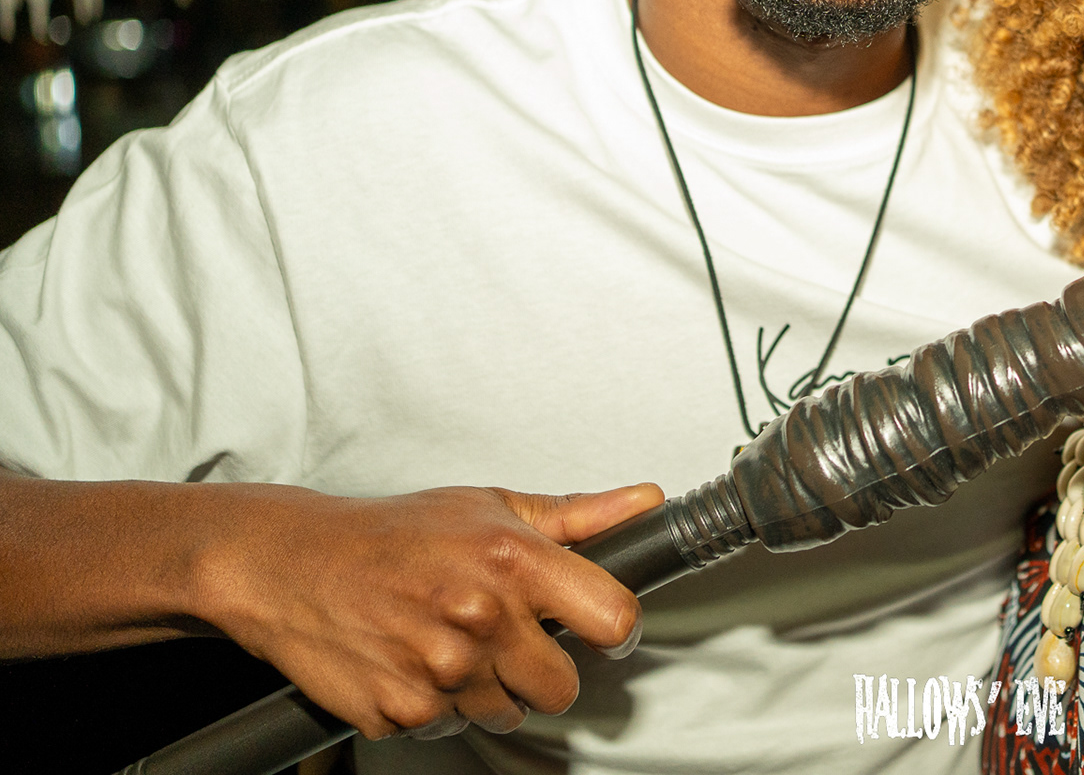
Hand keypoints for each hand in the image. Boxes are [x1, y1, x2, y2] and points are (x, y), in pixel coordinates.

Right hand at [191, 480, 662, 738]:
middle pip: (564, 685)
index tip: (601, 629)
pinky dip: (440, 704)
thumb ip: (578, 515)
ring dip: (491, 688)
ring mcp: (441, 671)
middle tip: (509, 637)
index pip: (612, 618)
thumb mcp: (490, 506)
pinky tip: (418, 661)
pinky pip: (451, 727)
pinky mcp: (403, 711)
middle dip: (544, 667)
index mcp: (513, 560)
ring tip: (453, 641)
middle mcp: (481, 617)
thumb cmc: (393, 533)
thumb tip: (644, 503)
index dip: (615, 629)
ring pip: (509, 712)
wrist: (292, 564)